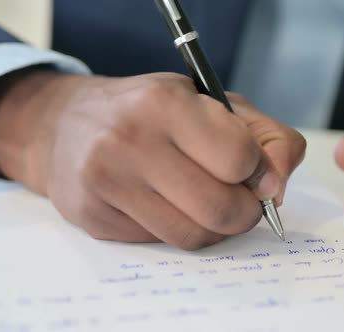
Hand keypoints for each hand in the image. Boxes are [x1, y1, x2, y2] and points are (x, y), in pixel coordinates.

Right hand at [0, 70, 305, 248]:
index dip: (261, 172)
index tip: (258, 173)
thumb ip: (265, 136)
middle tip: (244, 200)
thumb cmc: (151, 110)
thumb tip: (278, 187)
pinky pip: (162, 242)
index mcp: (165, 103)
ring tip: (210, 202)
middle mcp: (130, 141)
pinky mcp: (94, 219)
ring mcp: (107, 184)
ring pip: (194, 236)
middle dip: (247, 212)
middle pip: (221, 209)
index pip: (238, 158)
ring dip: (217, 228)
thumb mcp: (212, 101)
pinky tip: (169, 204)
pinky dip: (180, 229)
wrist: (66, 123)